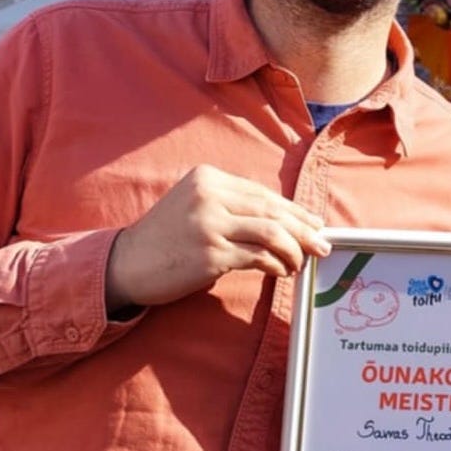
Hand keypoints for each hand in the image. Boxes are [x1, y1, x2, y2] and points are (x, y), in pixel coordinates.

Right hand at [105, 164, 330, 311]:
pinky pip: (258, 257)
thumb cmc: (166, 239)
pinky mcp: (210, 253)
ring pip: (271, 232)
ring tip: (301, 263)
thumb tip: (283, 221)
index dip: (294, 211)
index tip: (314, 224)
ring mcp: (209, 224)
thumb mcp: (195, 206)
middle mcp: (209, 195)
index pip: (263, 193)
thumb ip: (232, 206)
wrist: (127, 263)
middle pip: (272, 210)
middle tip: (323, 245)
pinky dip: (276, 265)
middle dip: (304, 229)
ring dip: (294, 250)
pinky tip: (281, 272)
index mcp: (208, 178)